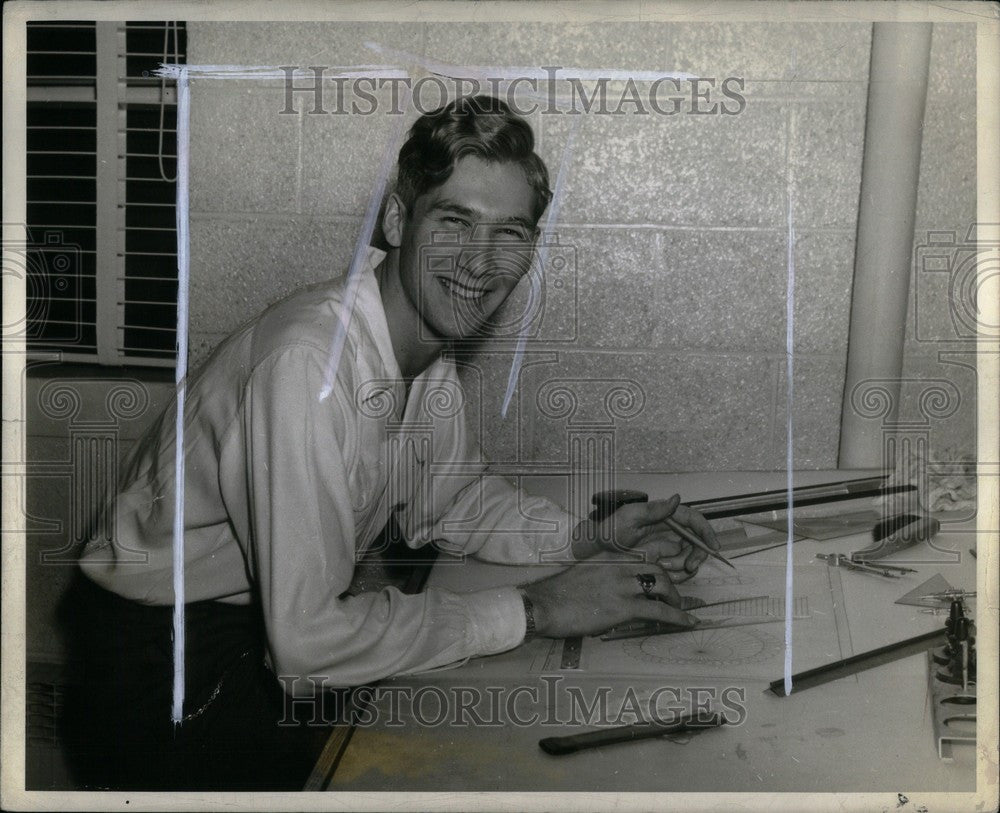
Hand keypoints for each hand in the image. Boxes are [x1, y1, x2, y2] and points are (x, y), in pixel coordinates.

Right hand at [522, 544, 701, 638]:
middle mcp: (621, 565)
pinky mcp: (625, 607)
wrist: (545, 604)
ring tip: (679, 609)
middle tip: (674, 596)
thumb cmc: (561, 592)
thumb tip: (617, 584)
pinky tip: (687, 622)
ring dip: (676, 600)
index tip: (675, 567)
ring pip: (663, 586)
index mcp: (611, 555)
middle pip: (659, 568)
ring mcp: (624, 585)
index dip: (666, 559)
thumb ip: (606, 572)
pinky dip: (678, 617)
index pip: (647, 551)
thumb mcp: (586, 571)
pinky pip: (660, 610)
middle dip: (672, 584)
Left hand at [571, 495, 720, 577]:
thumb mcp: (629, 517)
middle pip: (696, 542)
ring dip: (682, 565)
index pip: (694, 520)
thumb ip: (654, 510)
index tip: (714, 547)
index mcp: (664, 515)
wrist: (593, 551)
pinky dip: (673, 573)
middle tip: (689, 567)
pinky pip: (676, 569)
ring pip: (687, 557)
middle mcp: (667, 530)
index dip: (707, 532)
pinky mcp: (660, 560)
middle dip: (697, 555)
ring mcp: (664, 545)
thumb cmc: (608, 530)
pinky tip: (661, 573)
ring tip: (664, 568)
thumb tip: (676, 498)